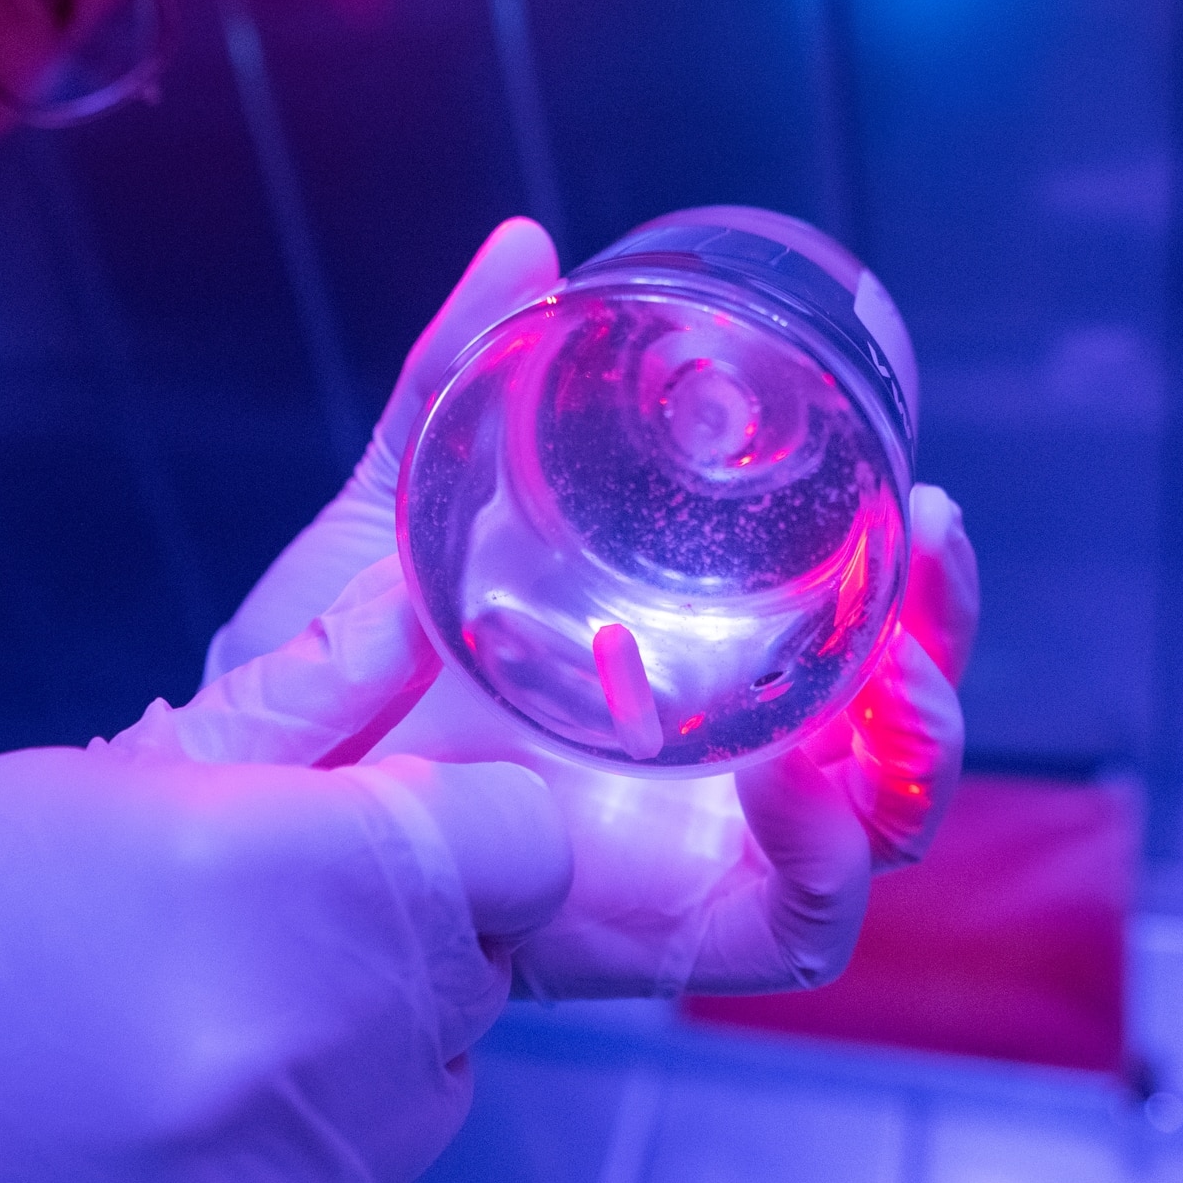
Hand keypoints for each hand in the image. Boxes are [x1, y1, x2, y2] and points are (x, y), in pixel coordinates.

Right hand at [0, 566, 569, 1182]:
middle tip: (231, 956)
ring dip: (337, 1090)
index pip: (522, 850)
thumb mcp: (103, 780)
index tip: (389, 845)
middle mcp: (300, 1058)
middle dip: (383, 960)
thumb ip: (300, 708)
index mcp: (277, 881)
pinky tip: (145, 1175)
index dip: (462, 838)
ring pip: (413, 1124)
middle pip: (467, 989)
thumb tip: (415, 609)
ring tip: (171, 1066)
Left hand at [216, 219, 982, 1000]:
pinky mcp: (663, 938)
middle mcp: (704, 761)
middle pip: (885, 725)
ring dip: (919, 749)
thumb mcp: (386, 522)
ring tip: (903, 671)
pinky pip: (794, 929)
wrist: (241, 818)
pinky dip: (827, 861)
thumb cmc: (312, 685)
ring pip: (874, 828)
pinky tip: (803, 783)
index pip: (838, 629)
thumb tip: (521, 244)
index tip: (922, 489)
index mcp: (672, 667)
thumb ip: (447, 386)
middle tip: (933, 546)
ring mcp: (691, 851)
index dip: (909, 575)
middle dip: (941, 641)